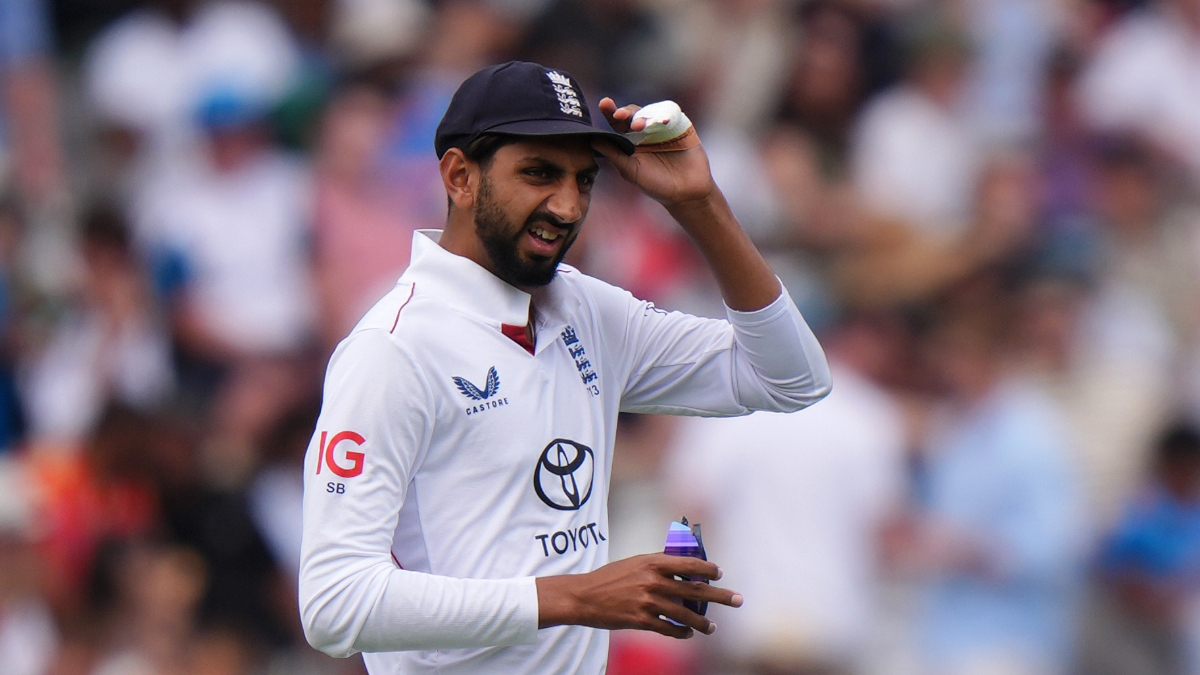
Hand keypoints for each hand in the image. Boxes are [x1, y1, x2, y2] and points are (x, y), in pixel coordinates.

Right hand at [537, 553, 741, 638]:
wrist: (584, 596)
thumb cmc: (610, 578)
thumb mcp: (634, 563)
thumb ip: (658, 565)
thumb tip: (684, 568)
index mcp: (653, 562)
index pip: (689, 564)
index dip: (707, 569)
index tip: (718, 573)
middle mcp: (653, 581)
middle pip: (695, 590)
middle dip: (720, 595)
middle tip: (737, 600)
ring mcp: (648, 602)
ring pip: (685, 614)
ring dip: (702, 622)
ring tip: (712, 627)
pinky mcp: (641, 620)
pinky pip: (669, 629)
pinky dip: (681, 633)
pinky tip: (688, 634)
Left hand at [594, 97, 716, 208]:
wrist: (686, 193)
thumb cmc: (656, 185)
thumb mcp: (632, 171)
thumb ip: (614, 155)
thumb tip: (592, 140)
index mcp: (630, 140)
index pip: (618, 123)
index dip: (610, 112)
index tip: (605, 104)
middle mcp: (645, 131)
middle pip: (634, 113)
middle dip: (626, 112)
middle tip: (621, 116)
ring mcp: (663, 127)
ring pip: (651, 111)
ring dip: (644, 116)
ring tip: (640, 126)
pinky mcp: (680, 126)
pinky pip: (672, 114)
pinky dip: (666, 115)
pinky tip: (663, 122)